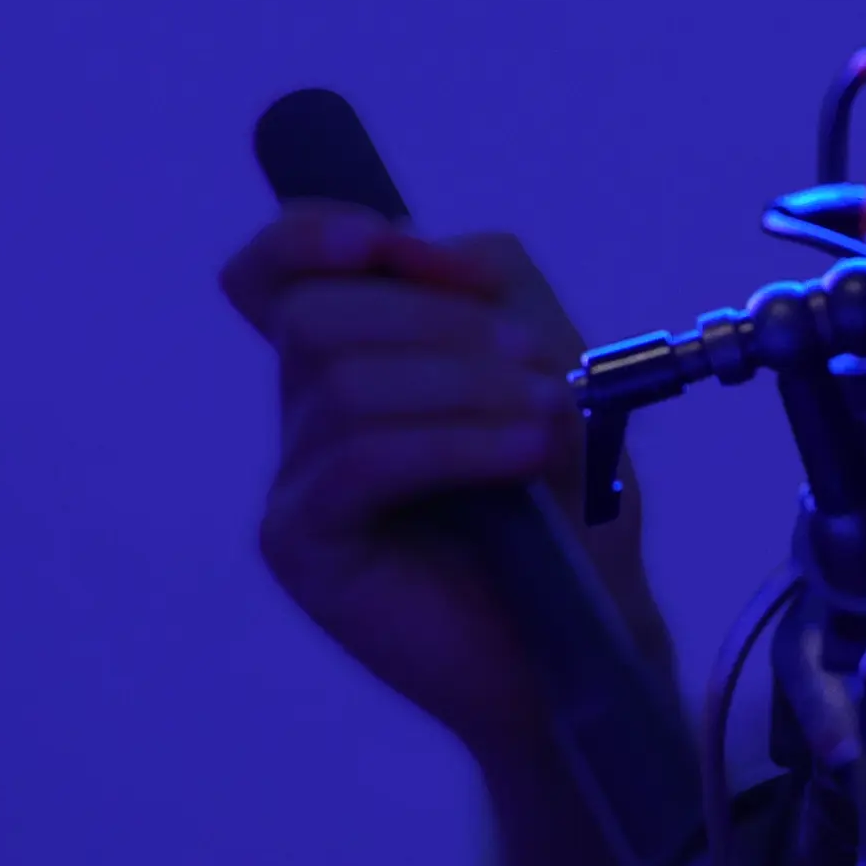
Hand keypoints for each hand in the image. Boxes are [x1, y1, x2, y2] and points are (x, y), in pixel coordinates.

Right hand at [220, 201, 667, 765]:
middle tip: (539, 362)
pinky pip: (360, 462)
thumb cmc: (569, 511)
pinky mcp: (305, 546)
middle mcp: (307, 418)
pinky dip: (456, 443)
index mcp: (352, 362)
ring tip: (547, 417)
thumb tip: (431, 249)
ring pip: (344, 384)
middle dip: (439, 320)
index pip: (273, 270)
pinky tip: (523, 453)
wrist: (591, 631)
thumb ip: (490, 285)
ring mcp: (296, 484)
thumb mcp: (549, 364)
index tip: (394, 241)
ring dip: (465, 385)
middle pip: (318, 314)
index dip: (317, 233)